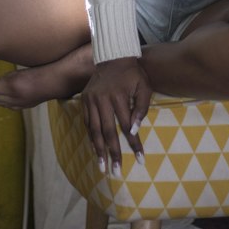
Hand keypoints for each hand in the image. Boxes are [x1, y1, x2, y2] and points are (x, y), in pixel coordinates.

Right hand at [81, 56, 150, 174]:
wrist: (112, 56)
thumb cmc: (133, 74)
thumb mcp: (144, 87)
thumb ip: (142, 108)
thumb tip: (134, 131)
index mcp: (119, 97)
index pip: (127, 127)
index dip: (134, 144)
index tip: (140, 159)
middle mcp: (103, 100)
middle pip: (108, 132)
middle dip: (113, 154)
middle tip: (116, 172)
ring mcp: (91, 100)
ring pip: (94, 130)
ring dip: (98, 150)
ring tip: (102, 167)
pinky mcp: (84, 100)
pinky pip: (87, 123)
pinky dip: (91, 137)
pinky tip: (95, 150)